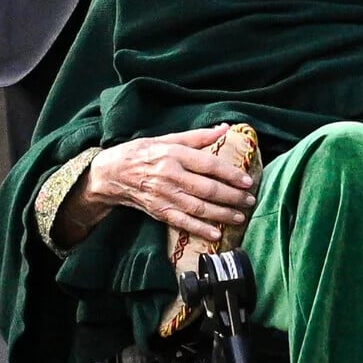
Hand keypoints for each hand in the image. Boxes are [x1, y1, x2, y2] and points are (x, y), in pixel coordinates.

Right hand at [88, 126, 258, 242]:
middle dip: (232, 196)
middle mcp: (170, 175)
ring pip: (199, 208)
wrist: (112, 173)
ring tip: (240, 216)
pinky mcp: (159, 211)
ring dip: (222, 214)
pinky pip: (183, 222)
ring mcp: (164, 196)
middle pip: (208, 188)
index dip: (231, 174)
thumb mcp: (167, 139)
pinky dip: (201, 229)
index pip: (209, 165)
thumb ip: (197, 136)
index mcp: (174, 154)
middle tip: (250, 199)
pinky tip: (217, 233)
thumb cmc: (142, 152)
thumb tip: (225, 128)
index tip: (247, 180)